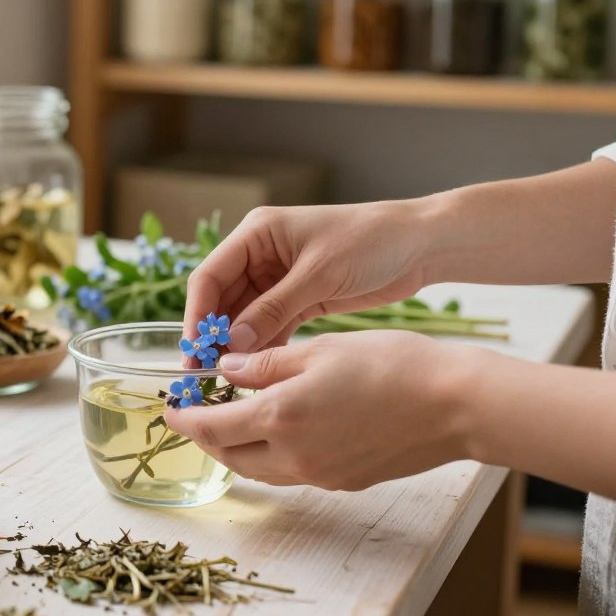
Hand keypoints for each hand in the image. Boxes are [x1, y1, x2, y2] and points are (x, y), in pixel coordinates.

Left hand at [163, 331, 476, 490]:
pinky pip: (292, 472)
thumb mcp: (319, 350)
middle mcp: (294, 455)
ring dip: (238, 448)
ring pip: (259, 468)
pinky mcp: (344, 481)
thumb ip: (265, 364)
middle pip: (230, 456)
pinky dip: (272, 453)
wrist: (457, 405)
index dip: (184, 419)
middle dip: (206, 436)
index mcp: (281, 417)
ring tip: (233, 418)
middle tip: (197, 411)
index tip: (169, 408)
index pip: (211, 429)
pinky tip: (280, 427)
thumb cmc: (393, 365)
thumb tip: (226, 370)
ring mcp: (320, 474)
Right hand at [185, 203, 431, 351]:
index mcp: (257, 234)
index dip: (197, 316)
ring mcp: (278, 278)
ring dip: (237, 346)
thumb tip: (233, 345)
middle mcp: (260, 254)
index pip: (209, 276)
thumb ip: (274, 309)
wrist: (422, 245)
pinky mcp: (299, 297)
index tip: (193, 352)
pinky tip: (259, 374)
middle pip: (222, 299)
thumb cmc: (371, 242)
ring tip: (229, 381)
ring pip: (244, 317)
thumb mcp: (319, 274)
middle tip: (205, 375)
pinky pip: (270, 326)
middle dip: (214, 336)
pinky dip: (264, 348)